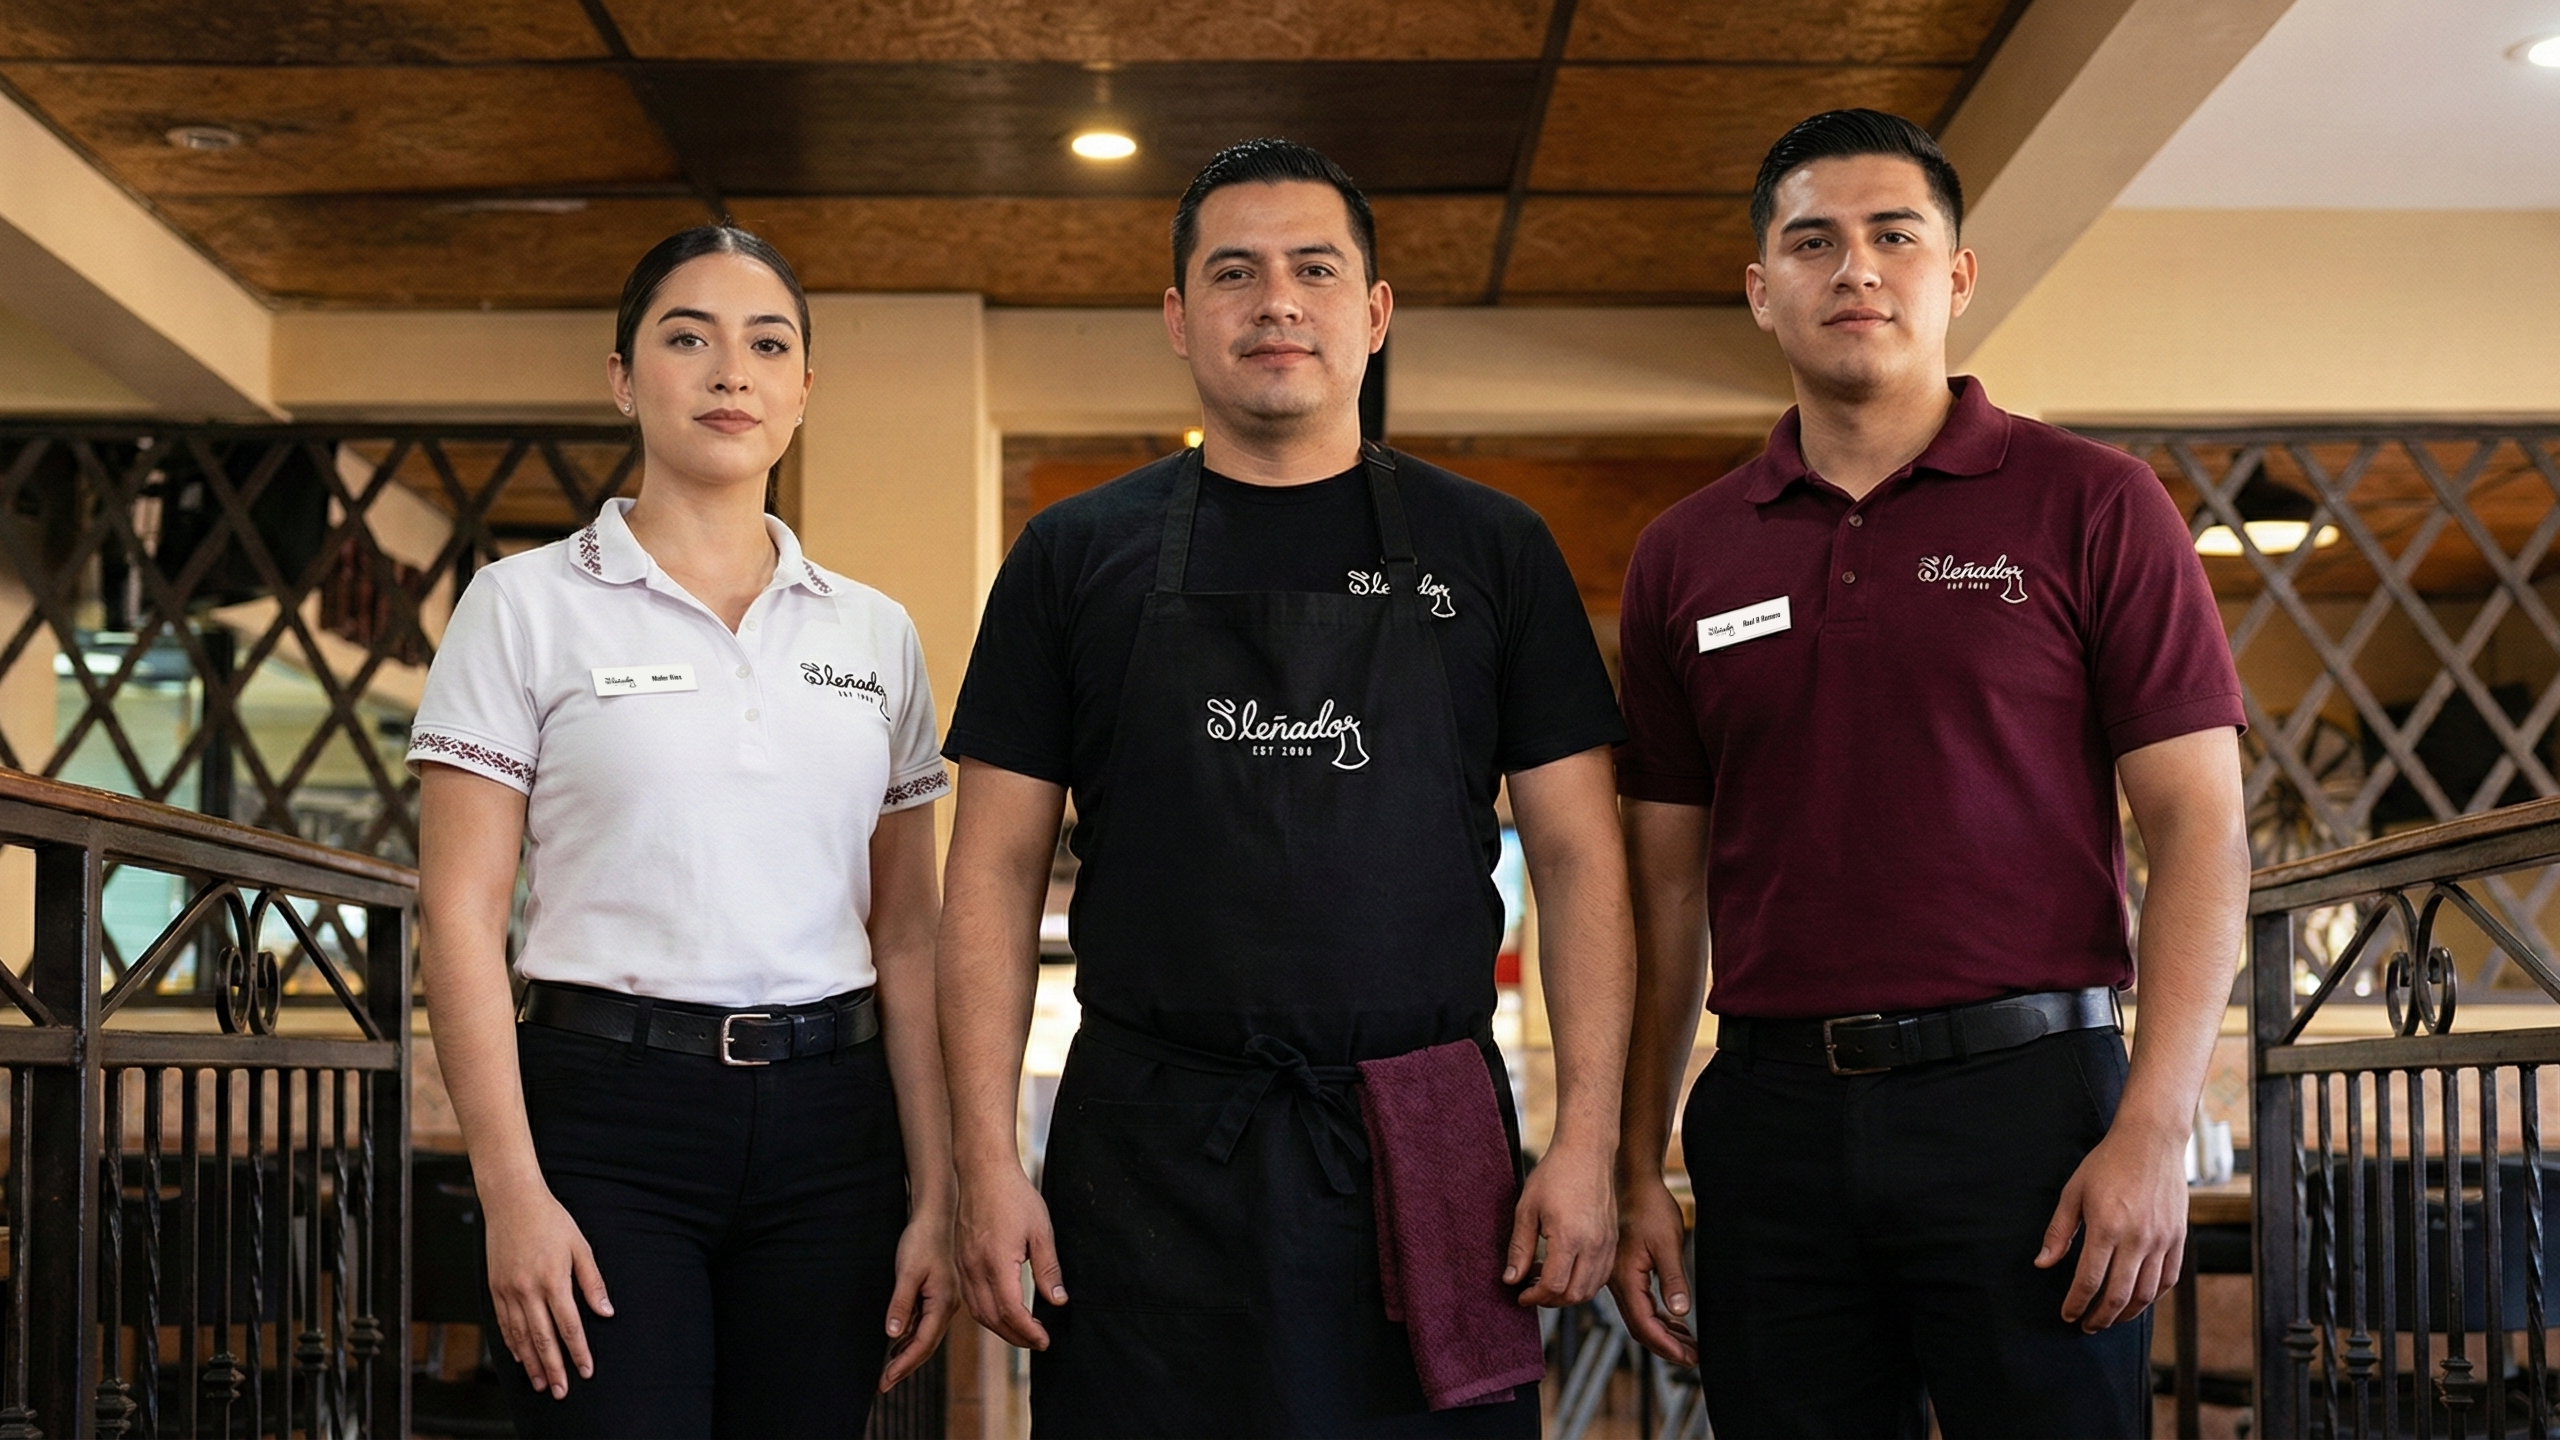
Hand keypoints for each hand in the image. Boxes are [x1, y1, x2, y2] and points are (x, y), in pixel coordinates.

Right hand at [484, 1184, 612, 1398]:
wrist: (512, 1202)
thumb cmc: (551, 1220)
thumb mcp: (580, 1246)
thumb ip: (592, 1282)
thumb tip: (605, 1311)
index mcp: (553, 1280)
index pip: (569, 1325)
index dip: (578, 1351)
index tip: (586, 1370)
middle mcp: (527, 1290)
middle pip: (543, 1338)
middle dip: (554, 1367)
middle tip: (561, 1390)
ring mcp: (508, 1291)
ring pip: (521, 1336)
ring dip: (532, 1362)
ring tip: (542, 1383)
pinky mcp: (495, 1288)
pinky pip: (504, 1324)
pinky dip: (513, 1344)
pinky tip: (522, 1357)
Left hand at [880, 1205, 959, 1390]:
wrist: (937, 1214)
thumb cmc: (922, 1239)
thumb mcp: (907, 1272)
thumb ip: (901, 1304)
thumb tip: (893, 1334)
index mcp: (943, 1302)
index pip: (922, 1343)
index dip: (903, 1365)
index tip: (885, 1381)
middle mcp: (949, 1305)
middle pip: (927, 1345)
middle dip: (905, 1365)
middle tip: (884, 1384)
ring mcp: (946, 1300)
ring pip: (927, 1335)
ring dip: (908, 1353)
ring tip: (888, 1370)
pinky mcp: (940, 1293)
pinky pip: (926, 1322)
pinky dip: (912, 1336)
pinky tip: (899, 1341)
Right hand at [955, 1163, 1064, 1349]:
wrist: (983, 1171)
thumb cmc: (1014, 1196)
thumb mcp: (1041, 1231)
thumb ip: (1049, 1269)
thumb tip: (1058, 1301)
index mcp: (996, 1262)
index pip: (1011, 1311)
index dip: (1028, 1331)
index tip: (1044, 1340)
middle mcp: (974, 1268)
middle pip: (991, 1319)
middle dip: (1015, 1337)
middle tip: (1036, 1342)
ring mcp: (963, 1265)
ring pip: (977, 1311)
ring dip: (999, 1328)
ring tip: (1022, 1332)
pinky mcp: (959, 1260)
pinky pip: (970, 1297)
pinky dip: (986, 1312)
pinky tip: (1002, 1312)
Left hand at [1507, 1138, 1616, 1306]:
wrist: (1586, 1152)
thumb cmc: (1555, 1174)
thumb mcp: (1527, 1209)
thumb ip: (1519, 1248)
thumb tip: (1511, 1279)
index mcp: (1569, 1237)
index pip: (1554, 1286)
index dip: (1534, 1297)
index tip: (1521, 1295)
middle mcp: (1593, 1245)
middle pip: (1574, 1295)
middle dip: (1550, 1301)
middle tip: (1531, 1290)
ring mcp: (1607, 1244)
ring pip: (1590, 1289)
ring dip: (1567, 1294)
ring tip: (1546, 1279)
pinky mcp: (1613, 1240)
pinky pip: (1601, 1275)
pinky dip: (1583, 1282)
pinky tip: (1565, 1269)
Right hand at [1609, 1175, 1694, 1363]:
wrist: (1632, 1180)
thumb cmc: (1649, 1206)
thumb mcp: (1667, 1243)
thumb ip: (1673, 1279)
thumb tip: (1680, 1311)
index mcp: (1626, 1278)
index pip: (1645, 1325)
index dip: (1667, 1346)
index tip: (1688, 1358)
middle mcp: (1616, 1282)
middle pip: (1639, 1326)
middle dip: (1666, 1345)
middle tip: (1692, 1356)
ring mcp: (1617, 1277)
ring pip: (1639, 1316)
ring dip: (1663, 1332)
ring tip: (1688, 1342)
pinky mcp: (1623, 1270)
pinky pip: (1638, 1302)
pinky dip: (1656, 1316)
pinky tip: (1674, 1318)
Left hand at [2035, 1126, 2186, 1331]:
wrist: (2151, 1141)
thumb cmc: (2107, 1163)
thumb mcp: (2073, 1192)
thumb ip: (2059, 1232)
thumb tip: (2043, 1264)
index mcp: (2107, 1227)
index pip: (2089, 1280)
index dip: (2076, 1303)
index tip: (2068, 1315)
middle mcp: (2137, 1238)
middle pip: (2119, 1295)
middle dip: (2100, 1317)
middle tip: (2087, 1325)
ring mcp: (2162, 1240)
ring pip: (2146, 1293)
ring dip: (2127, 1313)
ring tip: (2110, 1318)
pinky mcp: (2178, 1238)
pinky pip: (2168, 1279)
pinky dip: (2152, 1297)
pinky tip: (2138, 1301)